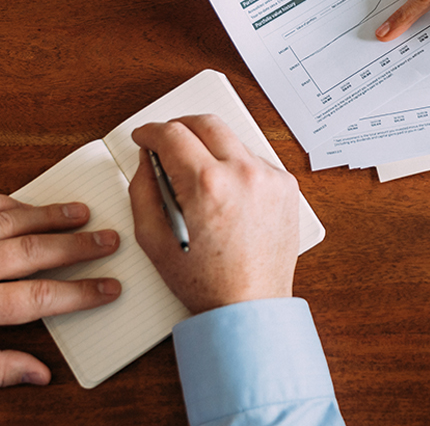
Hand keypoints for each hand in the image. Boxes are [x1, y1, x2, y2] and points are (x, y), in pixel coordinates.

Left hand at [0, 196, 120, 393]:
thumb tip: (40, 373)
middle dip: (79, 245)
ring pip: (10, 220)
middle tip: (110, 240)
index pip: (41, 297)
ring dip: (50, 214)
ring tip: (81, 213)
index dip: (81, 292)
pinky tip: (23, 205)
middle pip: (35, 250)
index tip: (109, 287)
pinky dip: (3, 201)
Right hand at [129, 115, 299, 313]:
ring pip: (232, 141)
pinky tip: (226, 194)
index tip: (144, 137)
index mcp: (208, 184)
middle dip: (180, 127)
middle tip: (166, 142)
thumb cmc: (205, 282)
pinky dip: (236, 168)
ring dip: (210, 149)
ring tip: (197, 179)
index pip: (172, 133)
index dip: (150, 132)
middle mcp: (244, 173)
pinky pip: (254, 161)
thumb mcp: (153, 239)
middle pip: (206, 123)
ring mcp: (270, 177)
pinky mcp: (286, 186)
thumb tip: (147, 159)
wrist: (249, 307)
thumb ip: (143, 190)